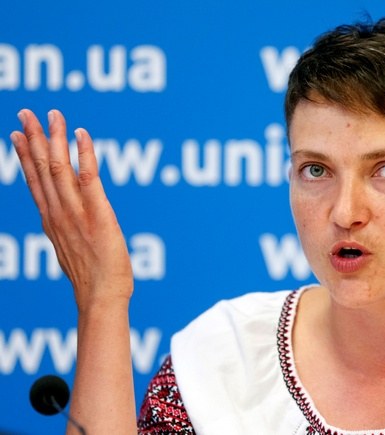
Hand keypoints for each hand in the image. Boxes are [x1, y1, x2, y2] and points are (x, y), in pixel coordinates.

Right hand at [11, 109, 132, 310]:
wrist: (102, 298)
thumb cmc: (92, 279)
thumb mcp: (71, 249)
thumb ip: (66, 230)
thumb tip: (62, 223)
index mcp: (51, 220)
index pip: (34, 182)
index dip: (24, 156)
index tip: (15, 134)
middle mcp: (58, 213)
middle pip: (40, 169)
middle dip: (33, 138)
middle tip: (26, 112)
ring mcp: (76, 213)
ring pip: (59, 168)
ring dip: (55, 138)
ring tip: (53, 114)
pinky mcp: (97, 214)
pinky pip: (89, 178)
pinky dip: (85, 154)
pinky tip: (82, 135)